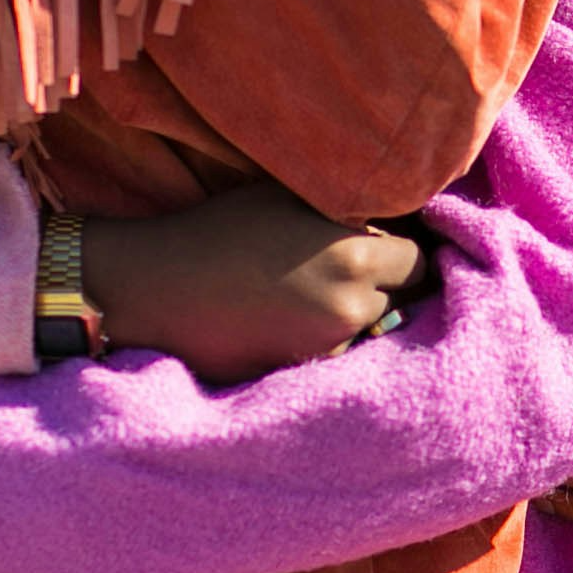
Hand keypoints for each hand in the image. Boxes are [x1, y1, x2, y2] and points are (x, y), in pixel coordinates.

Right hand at [84, 183, 424, 385]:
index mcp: (353, 254)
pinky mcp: (304, 374)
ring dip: (355, 315)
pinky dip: (327, 341)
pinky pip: (338, 355)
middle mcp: (351, 305)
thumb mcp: (286, 198)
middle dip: (383, 285)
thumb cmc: (215, 233)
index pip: (418, 261)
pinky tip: (290, 322)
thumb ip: (345, 209)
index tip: (383, 247)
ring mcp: (329, 346)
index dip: (401, 253)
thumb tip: (389, 215)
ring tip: (310, 295)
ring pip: (371, 329)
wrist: (154, 291)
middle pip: (400, 299)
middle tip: (344, 272)